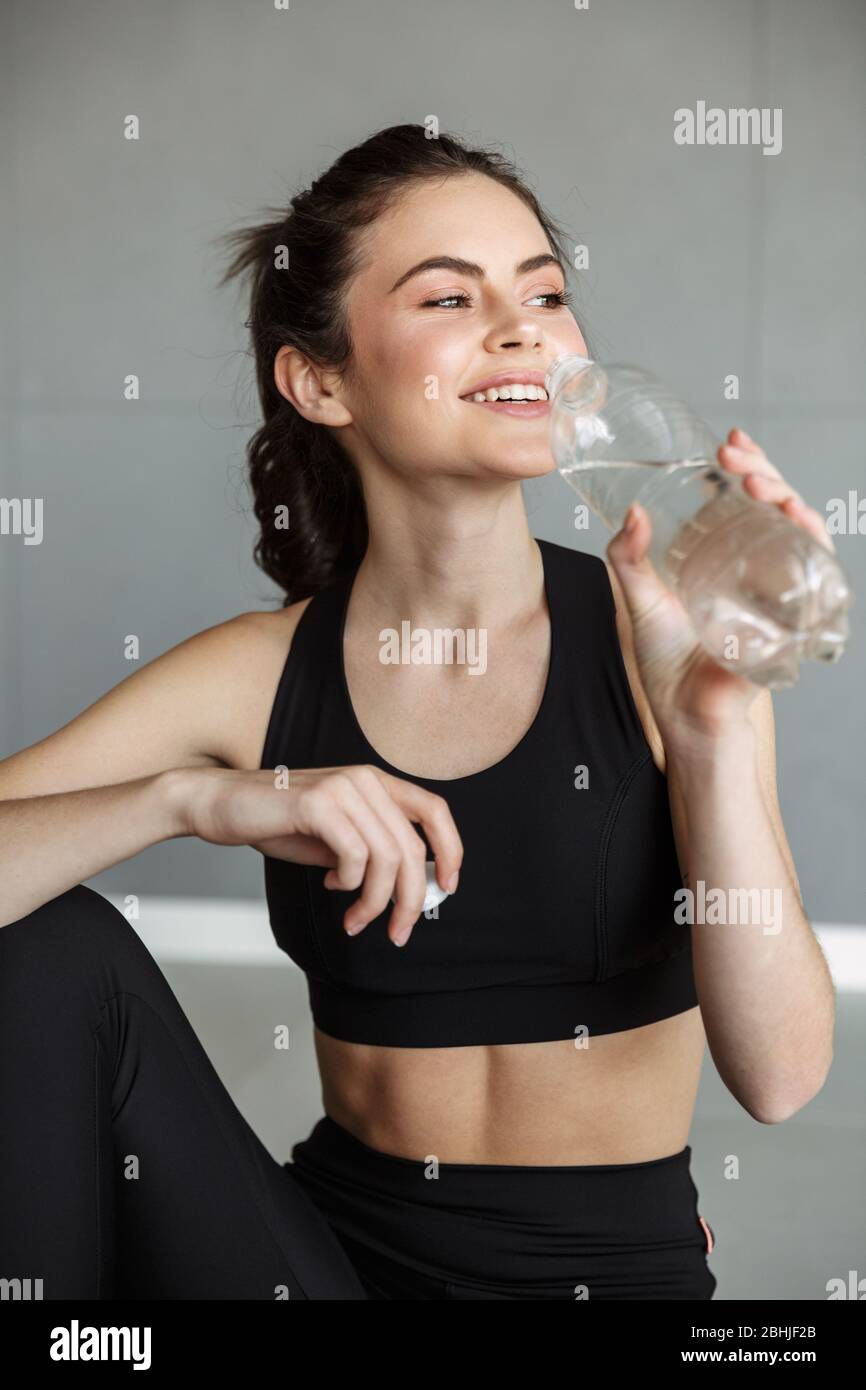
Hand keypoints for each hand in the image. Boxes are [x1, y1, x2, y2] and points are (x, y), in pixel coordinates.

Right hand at [184, 764, 462, 945]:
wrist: (219, 803)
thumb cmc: (277, 822)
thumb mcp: (335, 838)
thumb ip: (371, 854)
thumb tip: (409, 889)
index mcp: (375, 782)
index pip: (435, 810)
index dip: (451, 850)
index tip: (447, 888)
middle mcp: (365, 779)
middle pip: (412, 848)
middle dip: (410, 900)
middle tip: (397, 933)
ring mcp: (342, 787)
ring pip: (387, 858)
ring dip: (375, 902)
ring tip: (353, 920)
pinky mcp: (318, 803)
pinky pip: (355, 856)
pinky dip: (349, 884)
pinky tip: (330, 887)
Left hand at [605, 428, 832, 746]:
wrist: (685, 715)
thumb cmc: (667, 663)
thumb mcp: (640, 600)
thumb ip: (627, 558)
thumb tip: (632, 511)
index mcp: (727, 556)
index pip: (746, 500)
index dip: (747, 465)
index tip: (728, 441)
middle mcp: (759, 568)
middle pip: (776, 506)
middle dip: (763, 472)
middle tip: (734, 459)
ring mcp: (781, 591)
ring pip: (801, 530)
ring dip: (790, 498)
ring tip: (761, 485)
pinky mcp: (794, 616)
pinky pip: (819, 573)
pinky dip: (813, 542)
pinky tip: (799, 520)